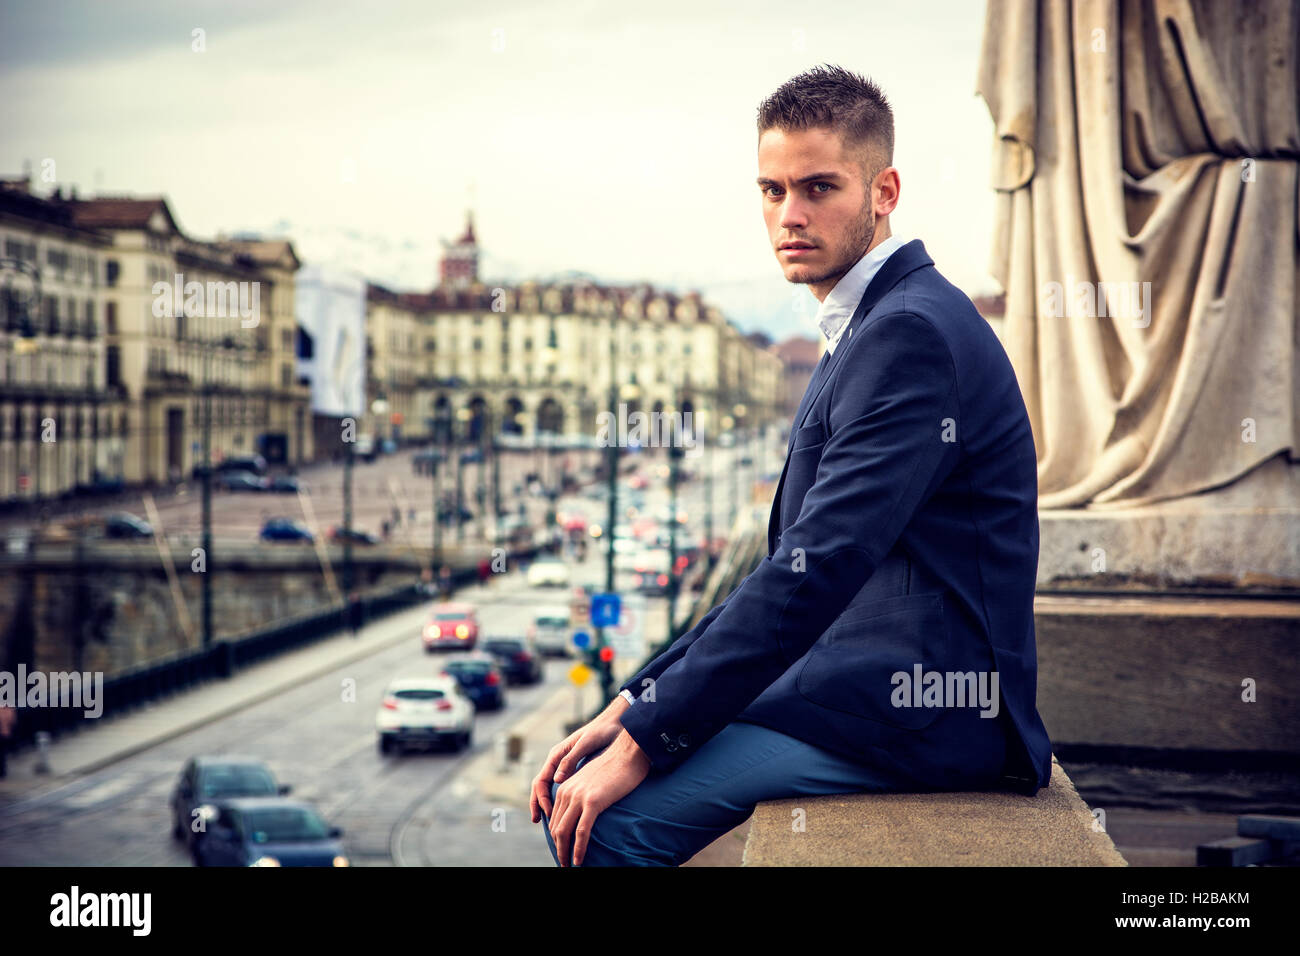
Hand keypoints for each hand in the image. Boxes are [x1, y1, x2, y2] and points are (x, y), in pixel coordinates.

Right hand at [529, 696, 628, 823]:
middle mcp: (558, 761)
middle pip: (540, 785)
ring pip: (549, 787)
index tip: (548, 813)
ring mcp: (565, 765)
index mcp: (557, 754)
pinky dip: (559, 799)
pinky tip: (565, 810)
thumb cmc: (601, 732)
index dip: (541, 798)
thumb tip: (556, 781)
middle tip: (537, 821)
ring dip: (546, 803)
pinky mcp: (575, 769)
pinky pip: (562, 787)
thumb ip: (571, 760)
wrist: (615, 724)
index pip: (541, 780)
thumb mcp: (586, 744)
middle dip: (538, 803)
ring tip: (549, 820)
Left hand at [548, 729, 650, 865]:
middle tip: (564, 863)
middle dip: (559, 849)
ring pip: (564, 832)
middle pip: (556, 828)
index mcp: (565, 787)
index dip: (557, 838)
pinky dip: (579, 849)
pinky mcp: (593, 802)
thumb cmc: (616, 767)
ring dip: (565, 853)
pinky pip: (581, 832)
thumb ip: (583, 792)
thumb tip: (585, 808)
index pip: (554, 819)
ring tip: (569, 866)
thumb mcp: (592, 779)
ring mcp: (579, 797)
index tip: (563, 851)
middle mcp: (567, 792)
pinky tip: (579, 860)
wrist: (628, 752)